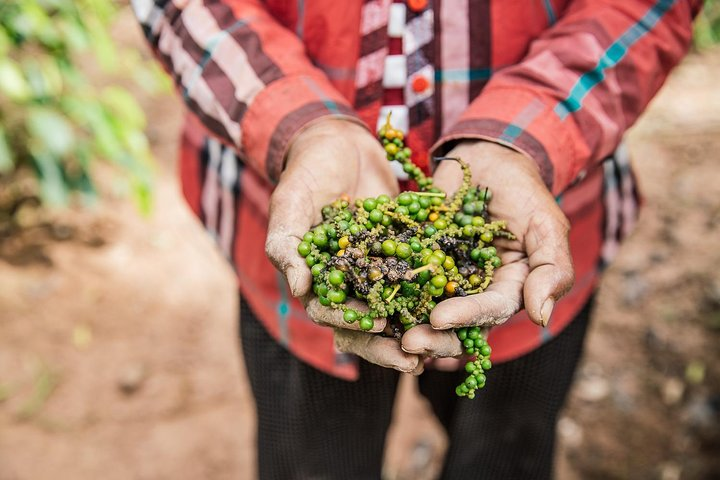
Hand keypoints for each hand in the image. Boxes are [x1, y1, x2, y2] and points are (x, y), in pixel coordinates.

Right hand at [265, 118, 423, 373]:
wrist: (339, 141)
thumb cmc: (306, 173)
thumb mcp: (290, 205)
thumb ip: (288, 246)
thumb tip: (299, 290)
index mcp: (316, 277)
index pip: (330, 313)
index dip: (351, 324)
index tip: (378, 329)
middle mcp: (346, 280)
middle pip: (364, 323)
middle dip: (386, 345)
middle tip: (414, 360)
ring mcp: (374, 268)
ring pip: (393, 309)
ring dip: (412, 329)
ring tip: (438, 348)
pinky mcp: (400, 252)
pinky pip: (416, 279)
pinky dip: (431, 296)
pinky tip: (454, 307)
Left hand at [401, 140, 573, 357]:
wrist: (487, 159)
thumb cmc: (523, 191)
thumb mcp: (546, 225)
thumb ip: (550, 269)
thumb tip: (541, 317)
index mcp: (507, 291)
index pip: (489, 311)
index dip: (466, 317)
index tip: (439, 318)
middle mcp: (472, 292)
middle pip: (455, 325)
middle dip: (432, 336)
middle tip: (407, 342)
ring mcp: (441, 278)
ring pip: (422, 310)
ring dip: (404, 322)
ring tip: (381, 329)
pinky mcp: (415, 260)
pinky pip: (398, 277)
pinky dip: (381, 288)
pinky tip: (360, 298)